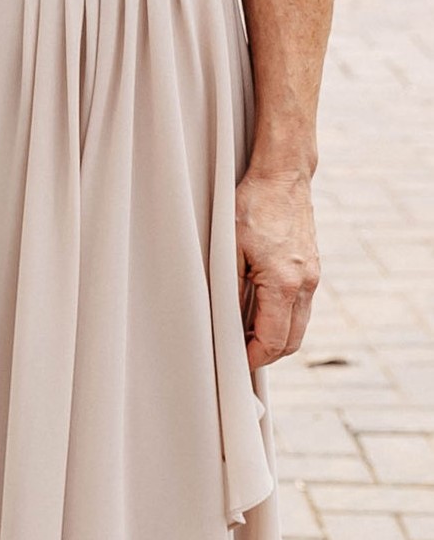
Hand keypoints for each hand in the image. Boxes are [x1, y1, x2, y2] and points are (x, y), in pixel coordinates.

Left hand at [235, 164, 319, 370]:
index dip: (253, 359)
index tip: (235, 363)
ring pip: (298, 325)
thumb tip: (228, 325)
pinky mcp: (311, 268)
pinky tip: (258, 309)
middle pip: (292, 341)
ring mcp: (312, 276)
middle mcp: (305, 284)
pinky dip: (282, 317)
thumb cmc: (253, 206)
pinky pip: (300, 306)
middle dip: (266, 354)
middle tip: (238, 354)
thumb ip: (231, 292)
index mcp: (285, 283)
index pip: (274, 341)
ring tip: (244, 333)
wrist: (283, 175)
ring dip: (275, 336)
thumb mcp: (229, 250)